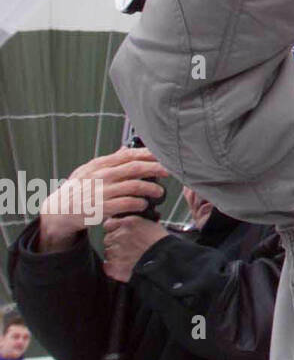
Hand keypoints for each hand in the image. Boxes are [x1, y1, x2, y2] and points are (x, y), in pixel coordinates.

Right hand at [37, 147, 167, 251]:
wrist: (58, 211)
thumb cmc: (78, 189)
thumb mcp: (89, 171)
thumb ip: (109, 161)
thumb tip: (126, 148)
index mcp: (99, 164)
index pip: (128, 155)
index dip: (148, 154)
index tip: (163, 155)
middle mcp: (101, 176)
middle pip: (135, 168)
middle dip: (156, 168)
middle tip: (170, 171)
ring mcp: (101, 192)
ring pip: (134, 186)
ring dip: (151, 189)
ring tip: (159, 192)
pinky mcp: (102, 208)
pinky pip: (128, 204)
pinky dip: (140, 203)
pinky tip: (144, 204)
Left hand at [102, 216, 169, 282]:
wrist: (166, 260)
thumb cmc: (162, 243)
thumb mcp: (150, 224)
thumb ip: (134, 223)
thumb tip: (127, 223)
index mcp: (128, 223)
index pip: (109, 224)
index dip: (114, 229)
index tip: (120, 233)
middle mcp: (119, 235)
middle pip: (108, 238)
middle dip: (116, 243)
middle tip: (128, 247)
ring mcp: (115, 251)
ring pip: (108, 252)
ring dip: (115, 255)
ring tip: (130, 257)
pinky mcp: (114, 266)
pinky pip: (107, 266)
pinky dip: (114, 267)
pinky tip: (125, 266)